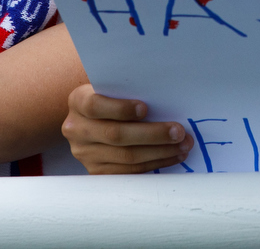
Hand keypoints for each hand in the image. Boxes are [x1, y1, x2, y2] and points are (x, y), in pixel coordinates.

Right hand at [63, 83, 192, 173]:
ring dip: (159, 152)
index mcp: (78, 102)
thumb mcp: (110, 88)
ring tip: (182, 145)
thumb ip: (126, 90)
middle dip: (152, 134)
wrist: (89, 120)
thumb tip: (164, 97)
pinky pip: (128, 172)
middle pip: (116, 135)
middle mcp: (76, 129)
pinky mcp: (96, 171)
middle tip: (179, 131)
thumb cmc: (109, 98)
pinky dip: (154, 163)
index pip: (95, 106)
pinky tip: (172, 156)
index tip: (145, 108)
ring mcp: (84, 153)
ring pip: (125, 157)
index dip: (120, 109)